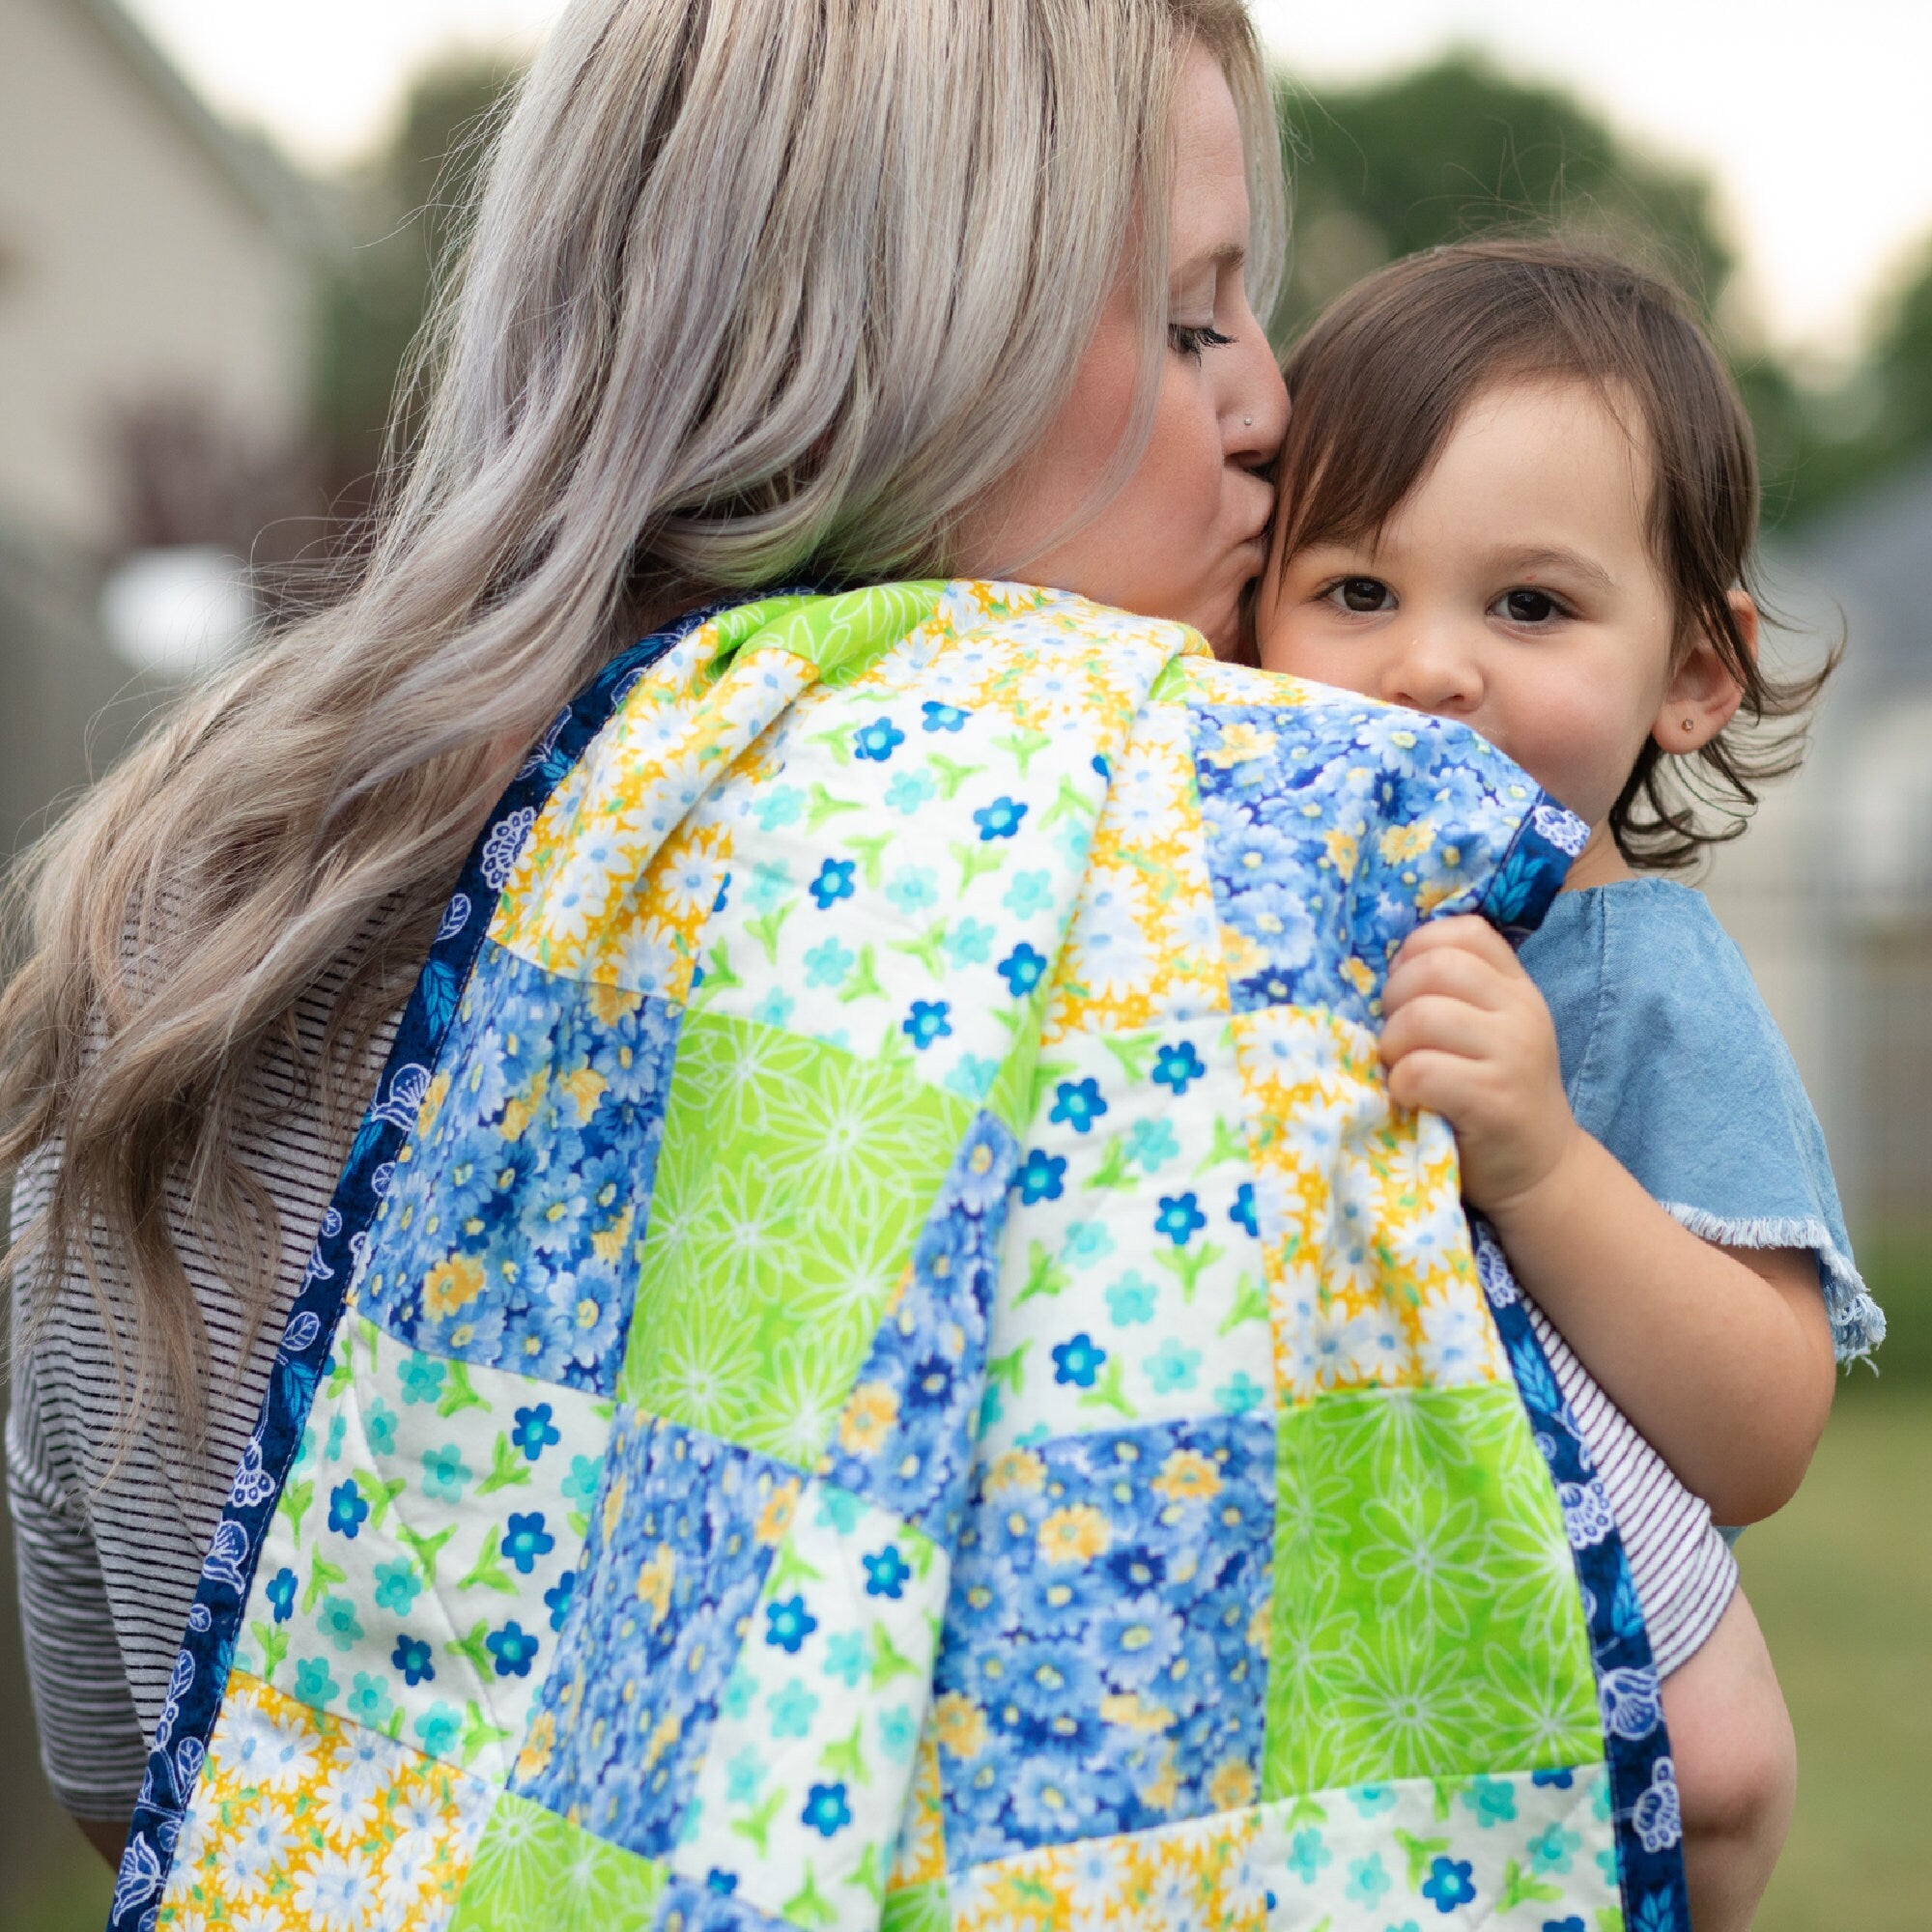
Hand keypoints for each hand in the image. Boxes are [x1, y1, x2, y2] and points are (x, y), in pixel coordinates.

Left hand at [1379, 915, 1577, 1218]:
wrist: (1540, 1170)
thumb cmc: (1493, 1098)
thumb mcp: (1487, 1033)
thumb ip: (1452, 995)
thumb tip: (1382, 970)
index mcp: (1516, 987)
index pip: (1464, 932)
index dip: (1416, 952)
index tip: (1405, 992)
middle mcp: (1521, 1011)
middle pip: (1434, 968)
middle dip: (1394, 1000)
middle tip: (1394, 1038)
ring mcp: (1512, 1053)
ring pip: (1422, 1016)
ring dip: (1392, 1046)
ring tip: (1400, 1070)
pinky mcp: (1494, 1099)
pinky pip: (1421, 1070)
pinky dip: (1399, 1084)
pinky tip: (1409, 1099)